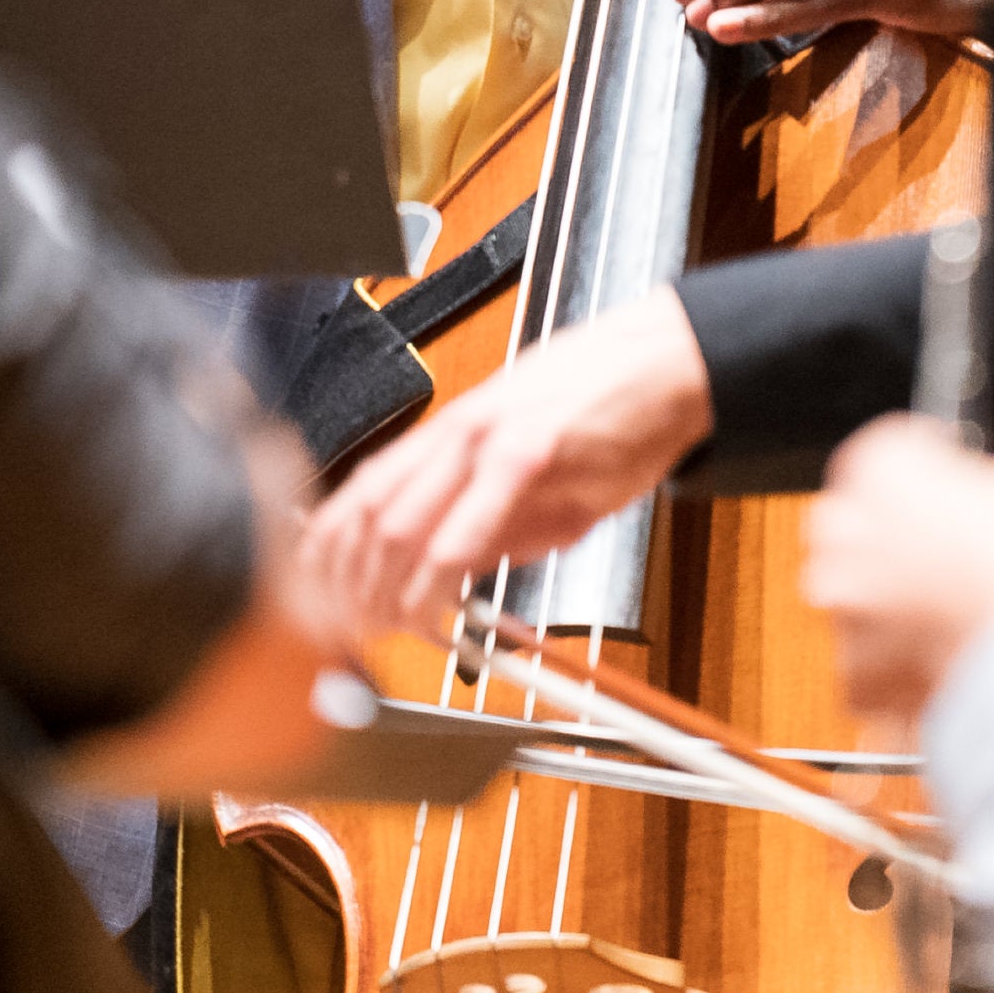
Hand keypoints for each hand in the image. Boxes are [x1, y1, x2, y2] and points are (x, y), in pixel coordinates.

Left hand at [305, 287, 713, 631]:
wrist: (666, 362)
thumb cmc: (603, 406)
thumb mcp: (528, 465)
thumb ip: (491, 521)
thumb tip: (453, 578)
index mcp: (449, 433)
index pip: (362, 495)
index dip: (333, 553)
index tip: (327, 598)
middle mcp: (454, 432)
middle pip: (370, 516)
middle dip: (350, 582)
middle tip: (346, 630)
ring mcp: (485, 440)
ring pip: (402, 523)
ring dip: (383, 587)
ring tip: (378, 629)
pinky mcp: (526, 454)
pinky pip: (466, 527)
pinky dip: (438, 575)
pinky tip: (431, 605)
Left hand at [802, 341, 993, 723]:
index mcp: (878, 471)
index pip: (888, 451)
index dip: (932, 469)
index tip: (967, 492)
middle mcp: (842, 534)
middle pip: (858, 517)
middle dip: (896, 529)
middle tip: (959, 550)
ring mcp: (842, 607)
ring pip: (853, 588)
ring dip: (890, 595)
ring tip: (954, 605)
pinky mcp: (852, 669)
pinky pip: (862, 660)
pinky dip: (894, 662)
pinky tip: (942, 652)